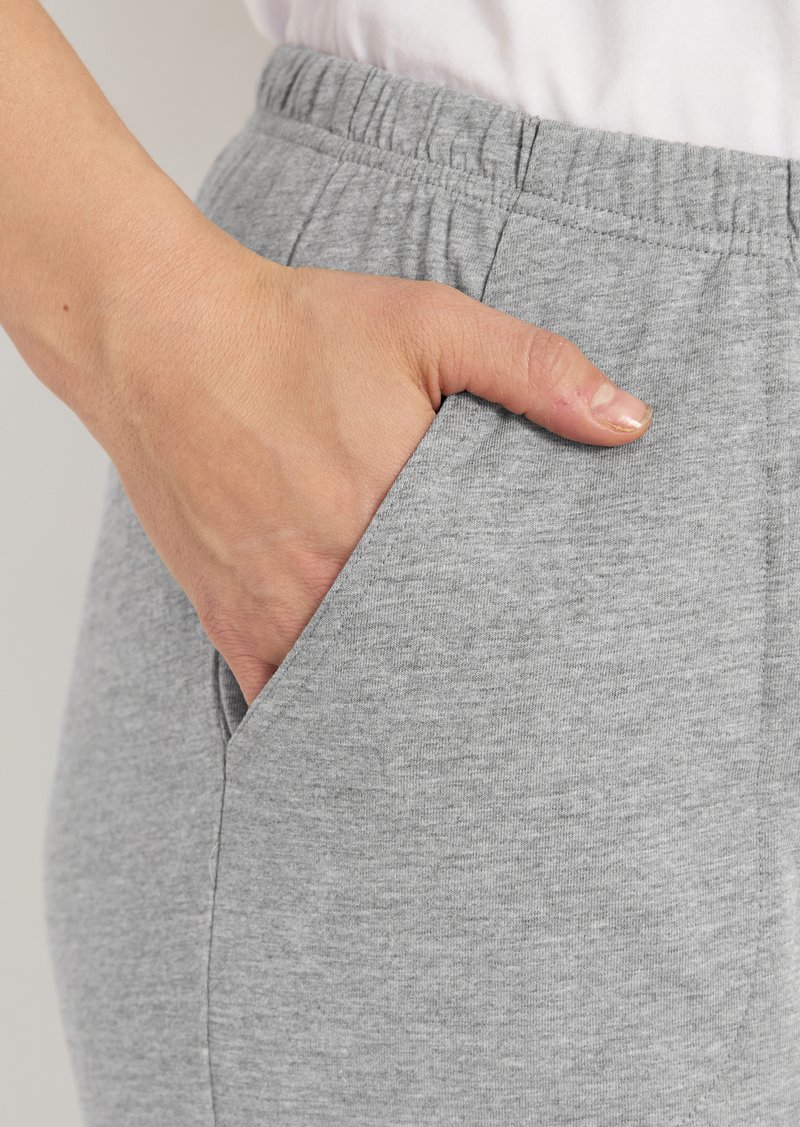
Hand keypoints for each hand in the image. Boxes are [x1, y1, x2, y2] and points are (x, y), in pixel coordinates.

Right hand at [99, 228, 652, 705]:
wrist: (162, 338)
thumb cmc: (296, 329)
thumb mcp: (430, 324)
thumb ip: (536, 371)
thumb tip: (631, 422)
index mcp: (398, 519)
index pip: (487, 612)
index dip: (525, 641)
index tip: (553, 657)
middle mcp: (336, 581)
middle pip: (425, 662)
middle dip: (469, 679)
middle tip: (514, 705)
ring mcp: (277, 609)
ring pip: (356, 692)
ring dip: (399, 700)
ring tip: (448, 726)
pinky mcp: (229, 619)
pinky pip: (281, 696)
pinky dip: (320, 712)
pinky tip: (354, 724)